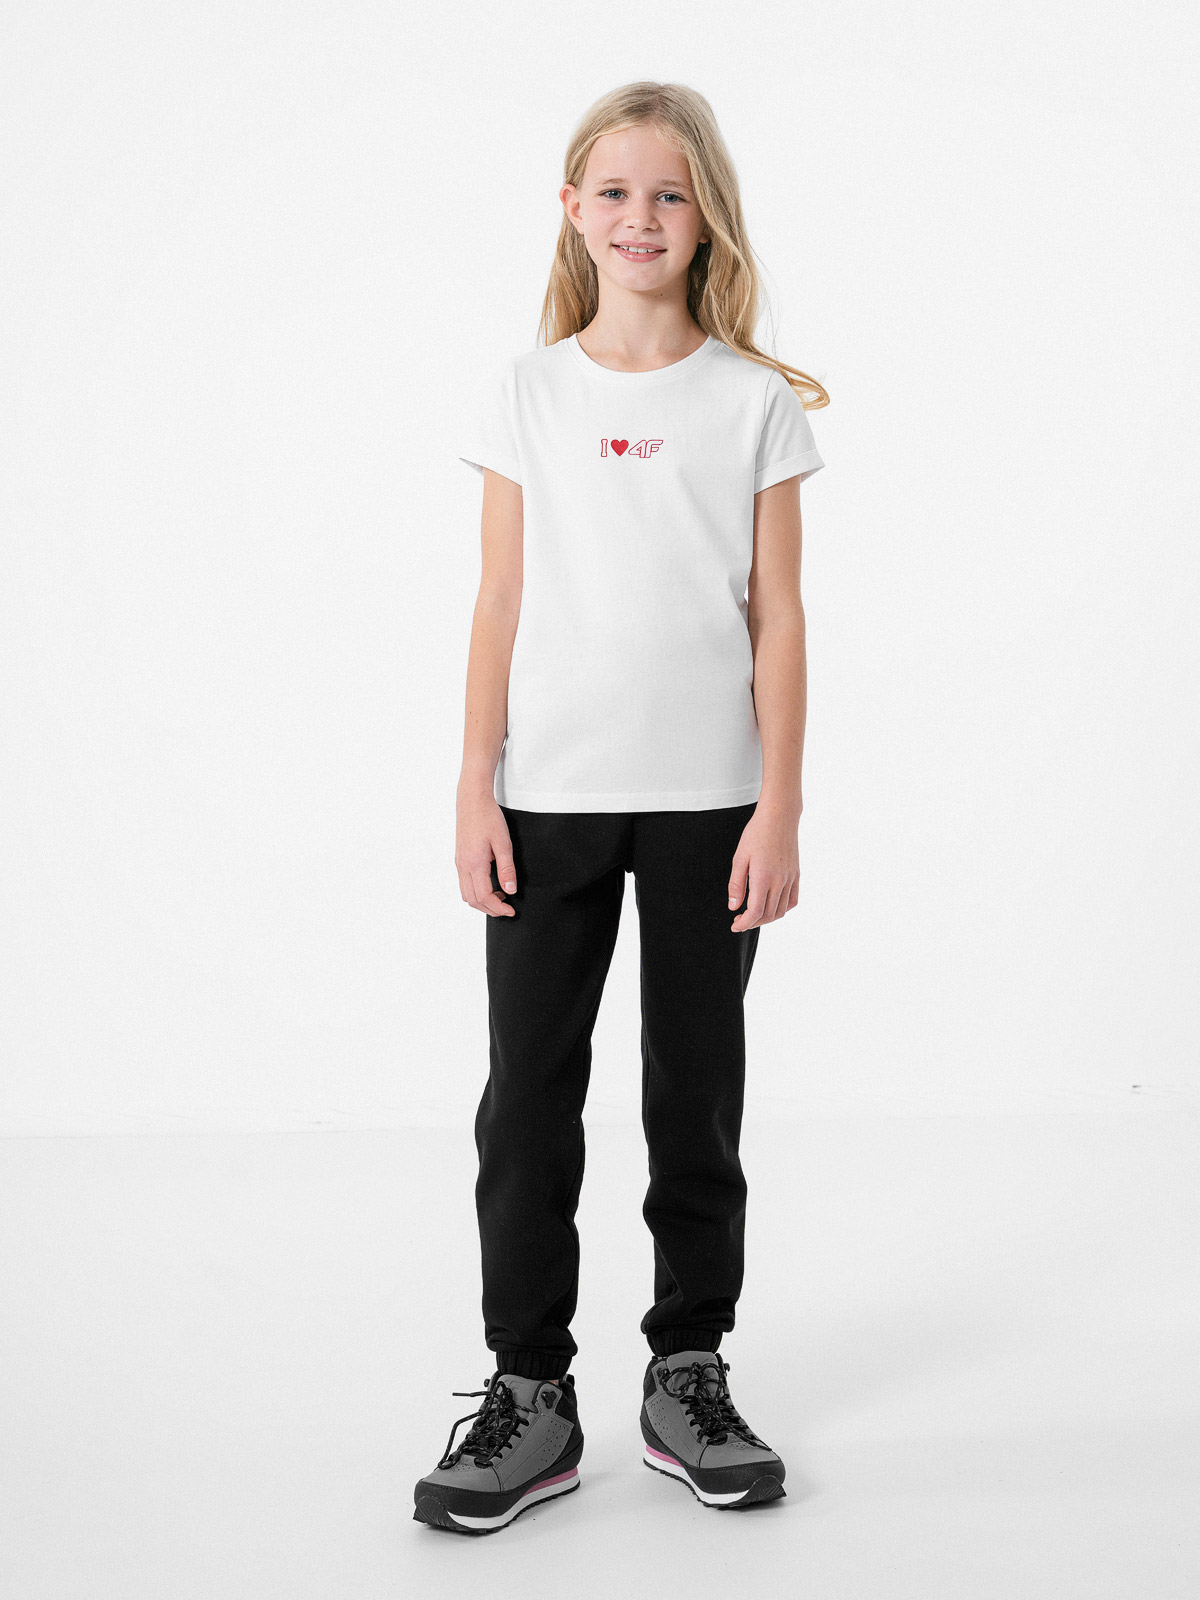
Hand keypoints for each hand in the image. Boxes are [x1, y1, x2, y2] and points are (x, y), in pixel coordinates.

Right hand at [456, 789, 518, 916]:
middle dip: (490, 909)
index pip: (484, 896)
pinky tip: (490, 885)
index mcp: (475, 863)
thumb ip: (507, 869)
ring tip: (500, 897)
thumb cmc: (488, 818)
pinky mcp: (459, 858)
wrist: (472, 800)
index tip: (511, 910)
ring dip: (482, 901)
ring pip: (466, 894)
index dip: (498, 908)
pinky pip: (464, 883)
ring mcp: (459, 862)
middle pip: (473, 900)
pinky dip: (476, 891)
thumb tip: (510, 890)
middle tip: (507, 908)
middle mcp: (463, 866)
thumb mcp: (503, 843)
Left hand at [727, 803, 800, 931]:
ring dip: (767, 918)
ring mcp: (790, 879)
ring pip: (781, 911)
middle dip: (753, 923)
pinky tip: (771, 906)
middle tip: (740, 920)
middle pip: (768, 915)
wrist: (779, 817)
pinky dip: (782, 909)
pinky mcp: (796, 875)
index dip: (744, 924)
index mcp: (764, 877)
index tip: (735, 926)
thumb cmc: (756, 834)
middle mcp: (780, 881)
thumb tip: (733, 907)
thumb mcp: (739, 858)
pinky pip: (792, 900)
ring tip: (754, 915)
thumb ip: (736, 885)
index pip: (756, 912)